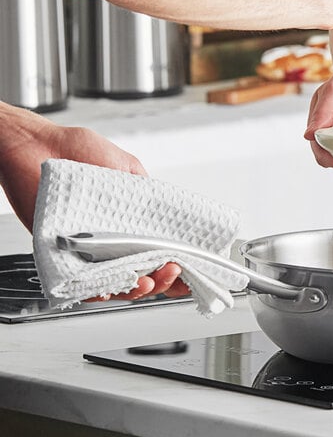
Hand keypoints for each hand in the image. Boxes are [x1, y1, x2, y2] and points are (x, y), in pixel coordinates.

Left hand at [0, 103, 189, 299]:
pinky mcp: (62, 254)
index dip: (179, 262)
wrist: (35, 145)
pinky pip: (82, 283)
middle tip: (175, 270)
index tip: (194, 268)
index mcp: (129, 222)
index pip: (159, 249)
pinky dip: (100, 291)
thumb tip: (169, 209)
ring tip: (151, 279)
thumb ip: (146, 190)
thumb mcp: (125, 165)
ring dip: (139, 287)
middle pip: (146, 272)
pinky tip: (115, 287)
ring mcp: (88, 250)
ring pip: (119, 283)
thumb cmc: (74, 149)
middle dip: (166, 279)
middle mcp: (111, 239)